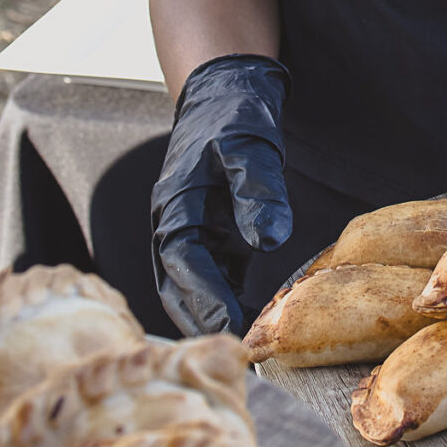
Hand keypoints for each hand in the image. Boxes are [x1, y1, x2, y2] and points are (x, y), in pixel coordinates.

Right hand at [151, 54, 294, 335]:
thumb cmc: (233, 115)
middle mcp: (175, 223)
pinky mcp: (210, 234)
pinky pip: (211, 276)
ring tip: (243, 350)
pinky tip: (250, 320)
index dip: (205, 298)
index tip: (229, 329)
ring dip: (210, 316)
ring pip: (191, 286)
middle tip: (235, 355)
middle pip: (177, 285)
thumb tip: (270, 238)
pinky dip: (224, 300)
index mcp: (176, 204)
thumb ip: (257, 189)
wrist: (225, 91)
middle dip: (202, 321)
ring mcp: (190, 231)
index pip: (185, 261)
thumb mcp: (248, 145)